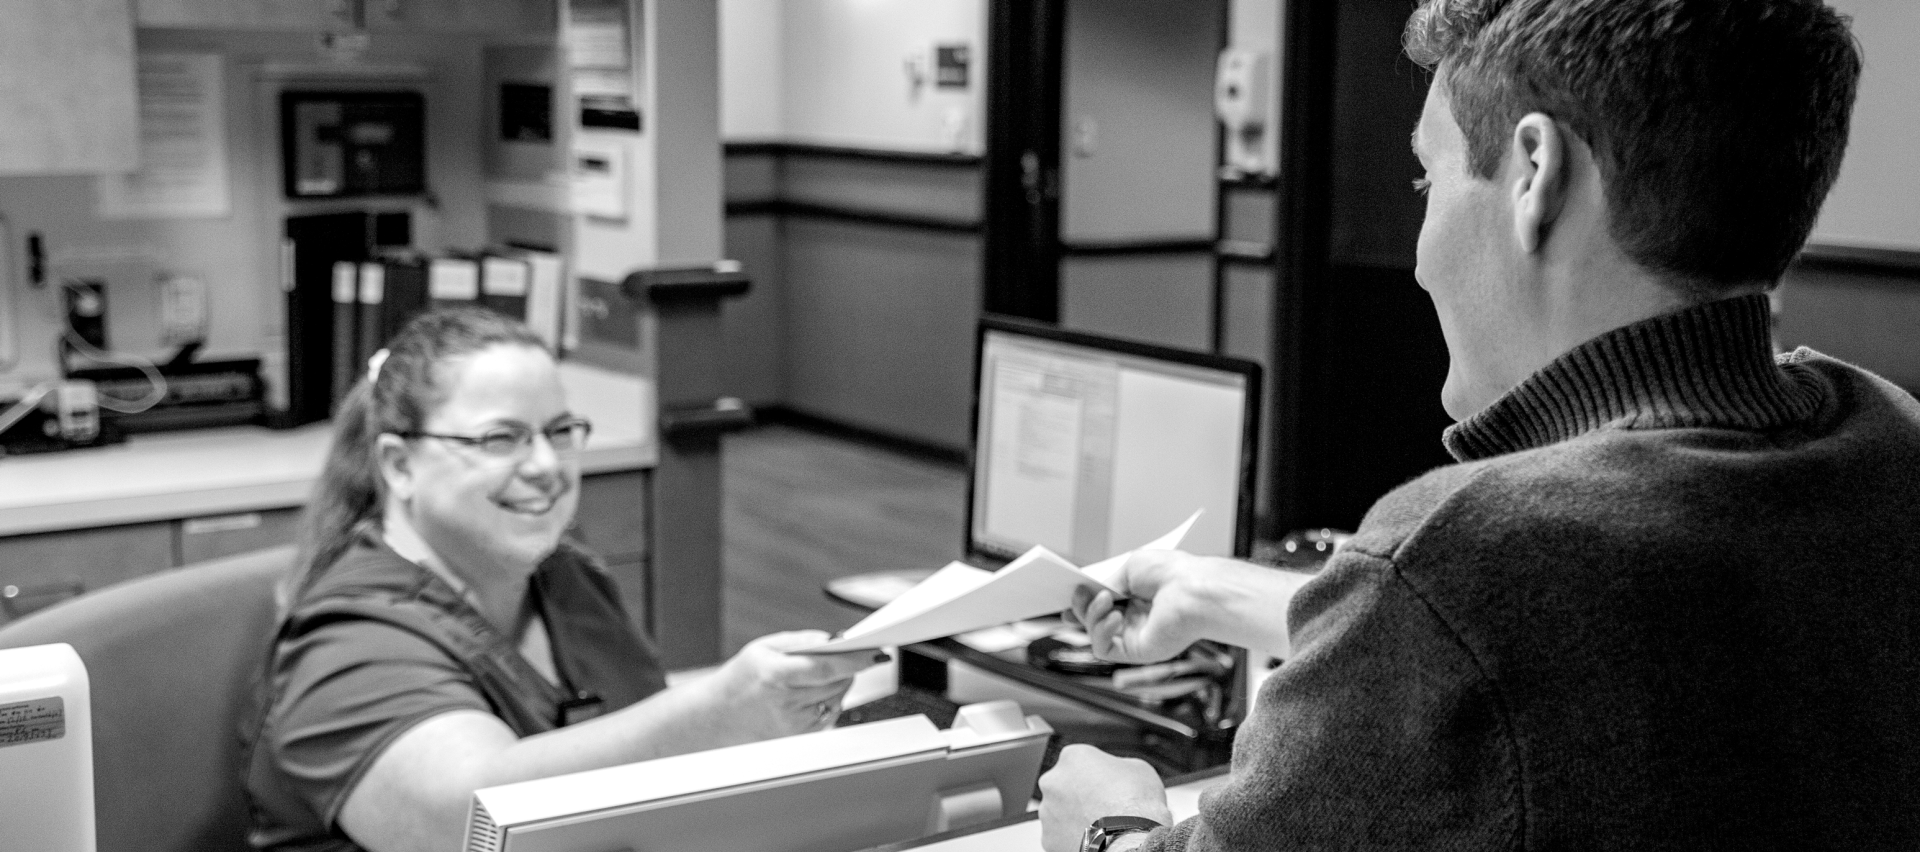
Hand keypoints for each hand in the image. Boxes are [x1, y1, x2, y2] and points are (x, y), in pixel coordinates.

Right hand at [705, 630, 883, 741]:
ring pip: (838, 697)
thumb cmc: (740, 679)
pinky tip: (814, 692)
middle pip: (837, 682)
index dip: (854, 660)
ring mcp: (795, 724)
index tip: (874, 652)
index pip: (825, 668)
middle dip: (848, 666)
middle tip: (849, 653)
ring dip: (840, 682)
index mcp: (776, 676)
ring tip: (821, 673)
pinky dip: (831, 698)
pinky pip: (831, 712)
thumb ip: (801, 640)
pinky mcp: (801, 736)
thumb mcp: (763, 647)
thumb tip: (833, 639)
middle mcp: (786, 703)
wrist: (716, 718)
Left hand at [1038, 745, 1171, 851]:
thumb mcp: (1137, 768)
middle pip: (1065, 785)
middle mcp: (1053, 781)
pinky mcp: (1048, 837)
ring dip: (1073, 816)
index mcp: (1073, 756)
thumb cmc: (1135, 803)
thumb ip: (1116, 766)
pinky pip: (1059, 834)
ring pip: (1059, 811)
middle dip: (1079, 794)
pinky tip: (1091, 838)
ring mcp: (1047, 810)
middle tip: (1100, 806)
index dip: (1096, 774)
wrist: (1130, 841)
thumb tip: (1115, 774)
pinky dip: (1071, 836)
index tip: (1106, 785)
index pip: (1080, 760)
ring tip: (1097, 825)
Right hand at [1069, 549, 1217, 663]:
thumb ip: (1108, 582)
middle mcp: (1136, 620)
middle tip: (1079, 593)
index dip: (1083, 604)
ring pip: (1095, 635)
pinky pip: (1105, 648)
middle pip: (1094, 621)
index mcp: (1137, 599)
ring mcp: (1135, 637)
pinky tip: (1115, 617)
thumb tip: (1091, 592)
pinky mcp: (1136, 652)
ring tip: (1105, 599)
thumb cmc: (1172, 574)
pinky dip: (1101, 632)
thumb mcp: (1131, 567)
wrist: (1194, 589)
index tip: (1067, 598)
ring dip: (1091, 615)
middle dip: (1081, 608)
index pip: (1103, 606)